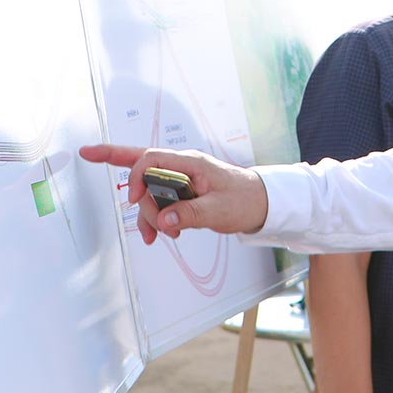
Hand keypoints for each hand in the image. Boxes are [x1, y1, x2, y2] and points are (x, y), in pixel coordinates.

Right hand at [76, 143, 268, 243]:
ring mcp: (180, 181)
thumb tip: (164, 220)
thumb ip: (190, 214)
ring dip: (148, 214)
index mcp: (190, 163)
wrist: (259, 204)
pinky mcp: (180, 194)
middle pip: (144, 171)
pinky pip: (158, 203)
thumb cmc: (245, 199)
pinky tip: (158, 233)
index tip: (133, 198)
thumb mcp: (218, 209)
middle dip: (138, 196)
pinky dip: (154, 219)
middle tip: (145, 219)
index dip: (136, 176)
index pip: (152, 159)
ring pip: (149, 192)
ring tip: (160, 233)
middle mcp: (182, 168)